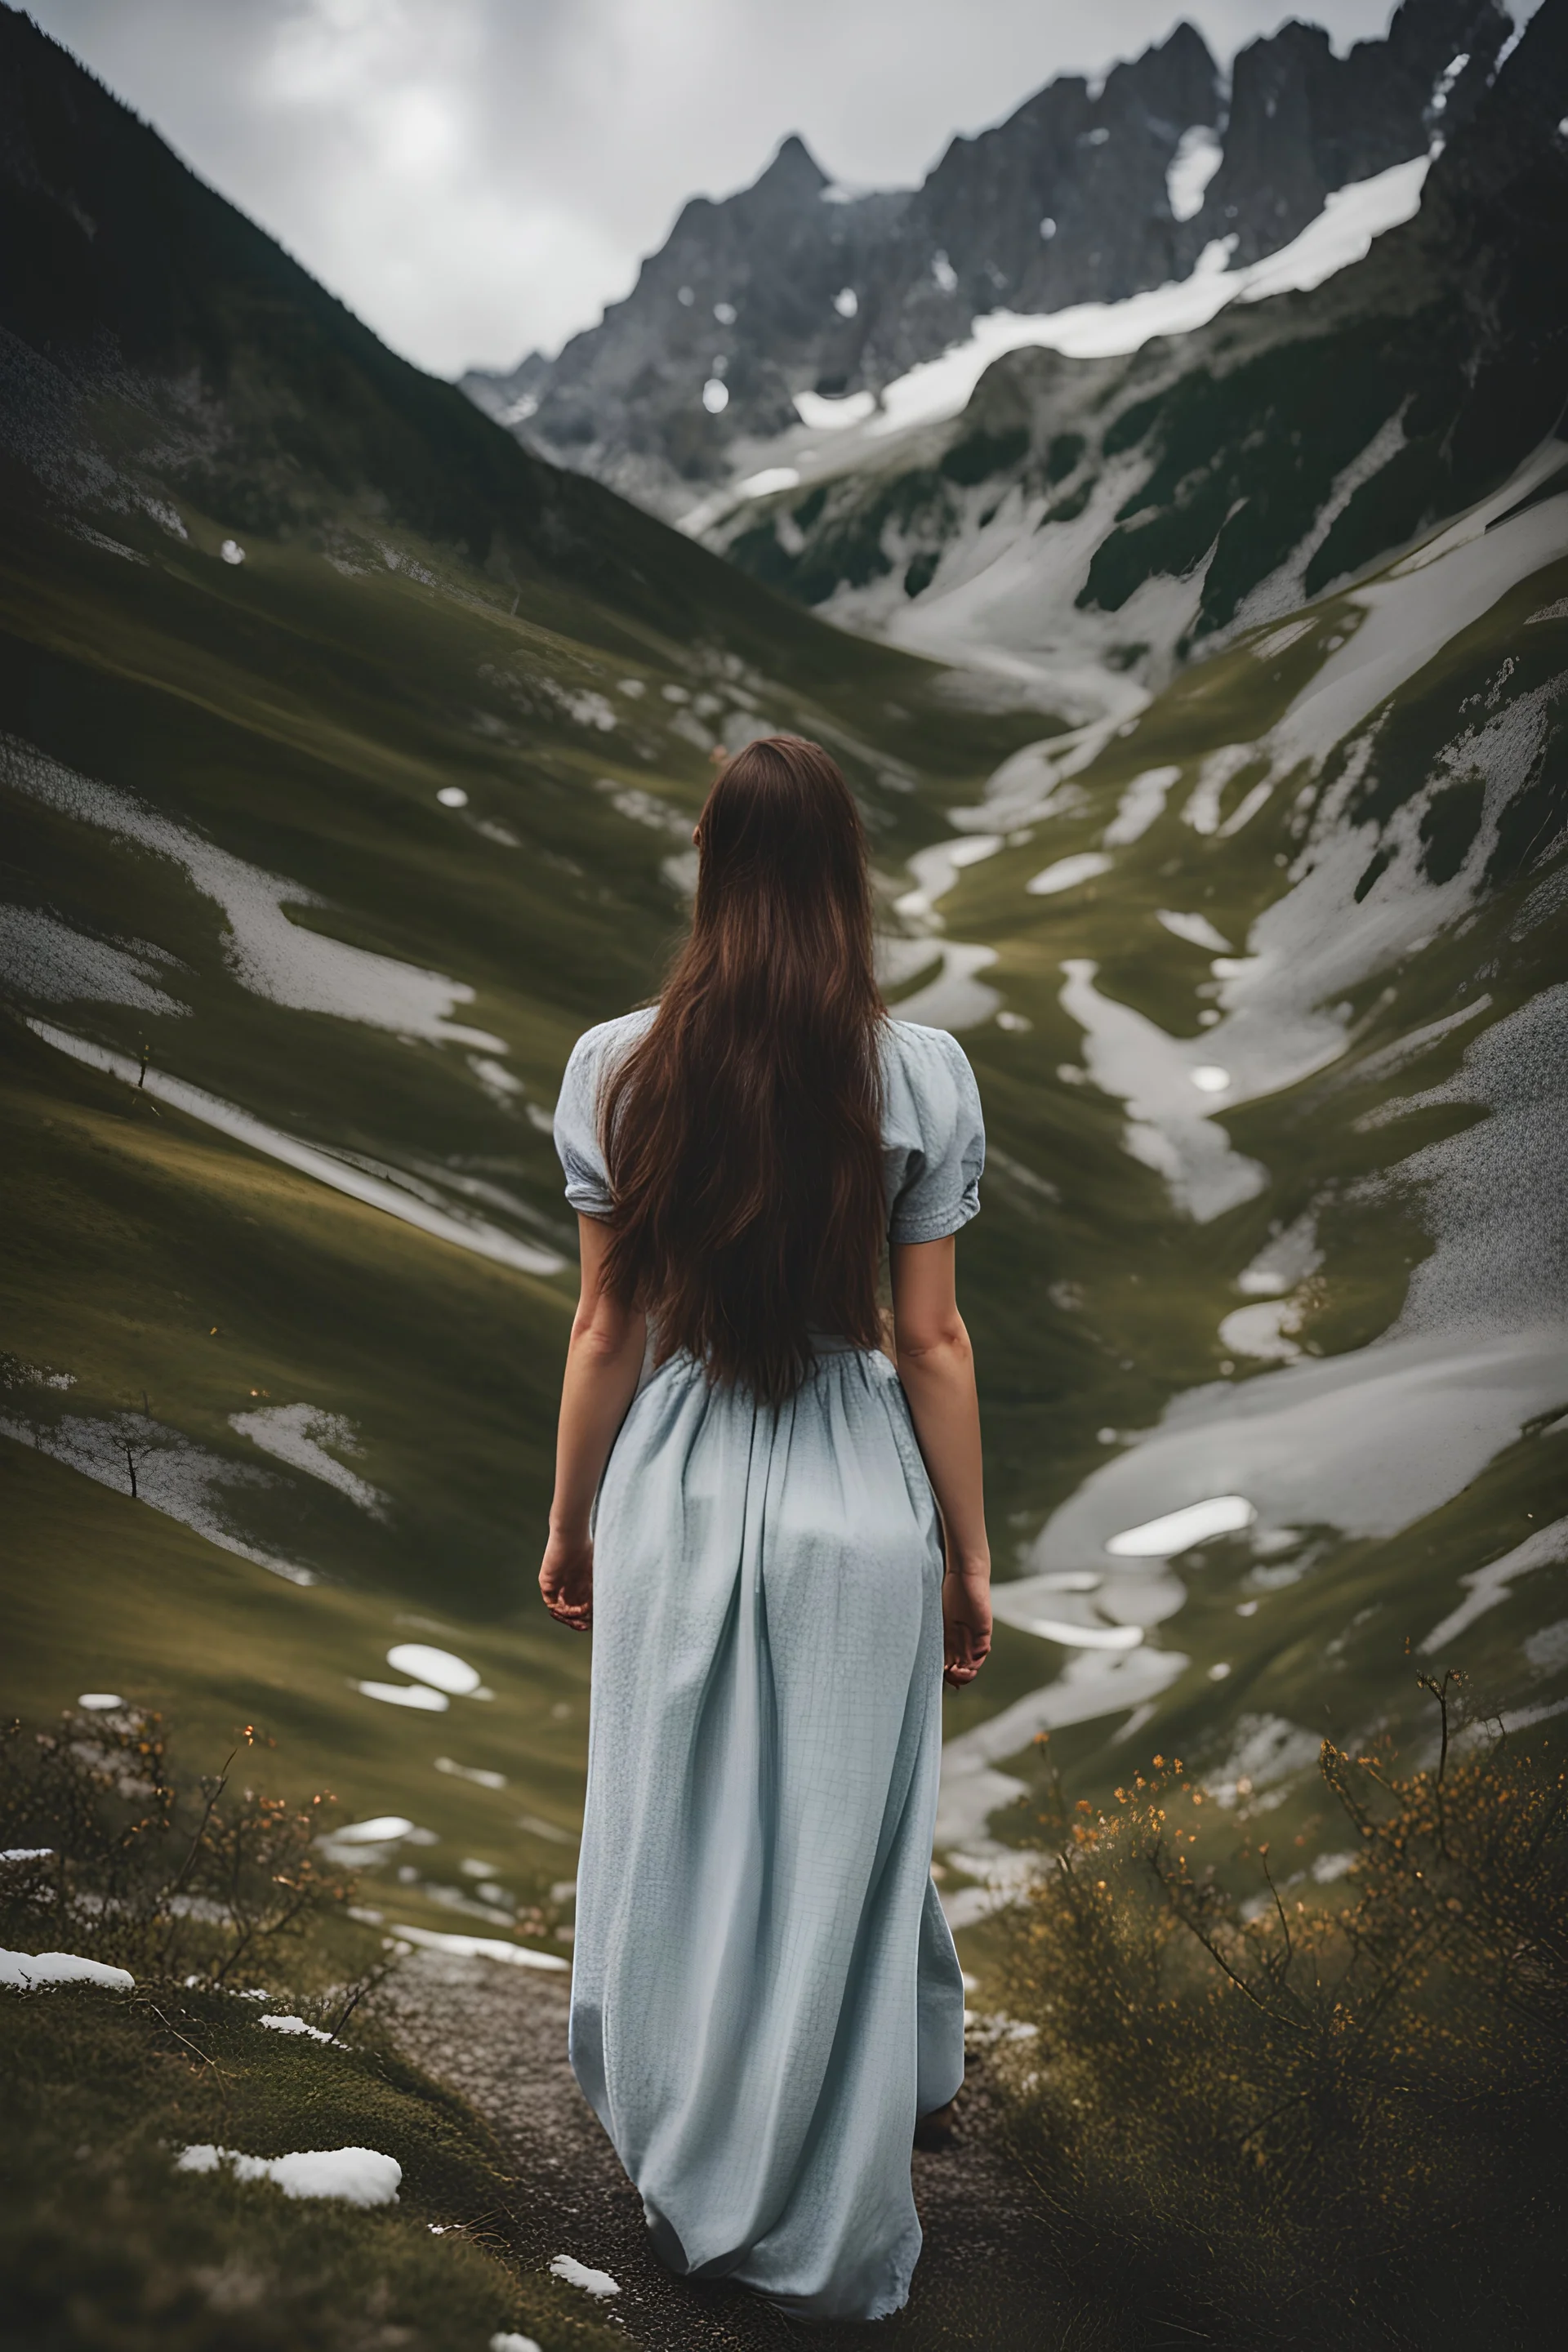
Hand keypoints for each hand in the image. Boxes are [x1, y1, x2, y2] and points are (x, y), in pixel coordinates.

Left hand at [540, 1527, 592, 1630]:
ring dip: (571, 1618)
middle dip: (578, 1622)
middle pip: (570, 1612)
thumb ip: (601, 1592)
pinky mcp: (547, 1583)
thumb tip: (610, 1611)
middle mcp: (567, 1586)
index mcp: (580, 1583)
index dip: (588, 1617)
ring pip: (561, 1611)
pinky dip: (563, 1610)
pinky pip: (552, 1603)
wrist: (571, 1534)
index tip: (598, 1623)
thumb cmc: (589, 1549)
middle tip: (586, 1627)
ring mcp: (557, 1585)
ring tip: (582, 1618)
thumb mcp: (599, 1574)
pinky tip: (573, 1610)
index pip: (581, 1607)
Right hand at [942, 1566, 990, 1688]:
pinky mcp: (984, 1632)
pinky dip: (974, 1662)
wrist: (965, 1574)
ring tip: (954, 1672)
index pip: (951, 1664)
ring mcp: (974, 1637)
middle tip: (946, 1675)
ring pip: (973, 1665)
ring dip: (964, 1674)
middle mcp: (964, 1641)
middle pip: (963, 1669)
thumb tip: (917, 1649)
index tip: (938, 1677)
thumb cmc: (949, 1590)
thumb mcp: (938, 1616)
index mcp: (951, 1639)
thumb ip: (934, 1632)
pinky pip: (982, 1653)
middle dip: (955, 1678)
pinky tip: (963, 1664)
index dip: (947, 1676)